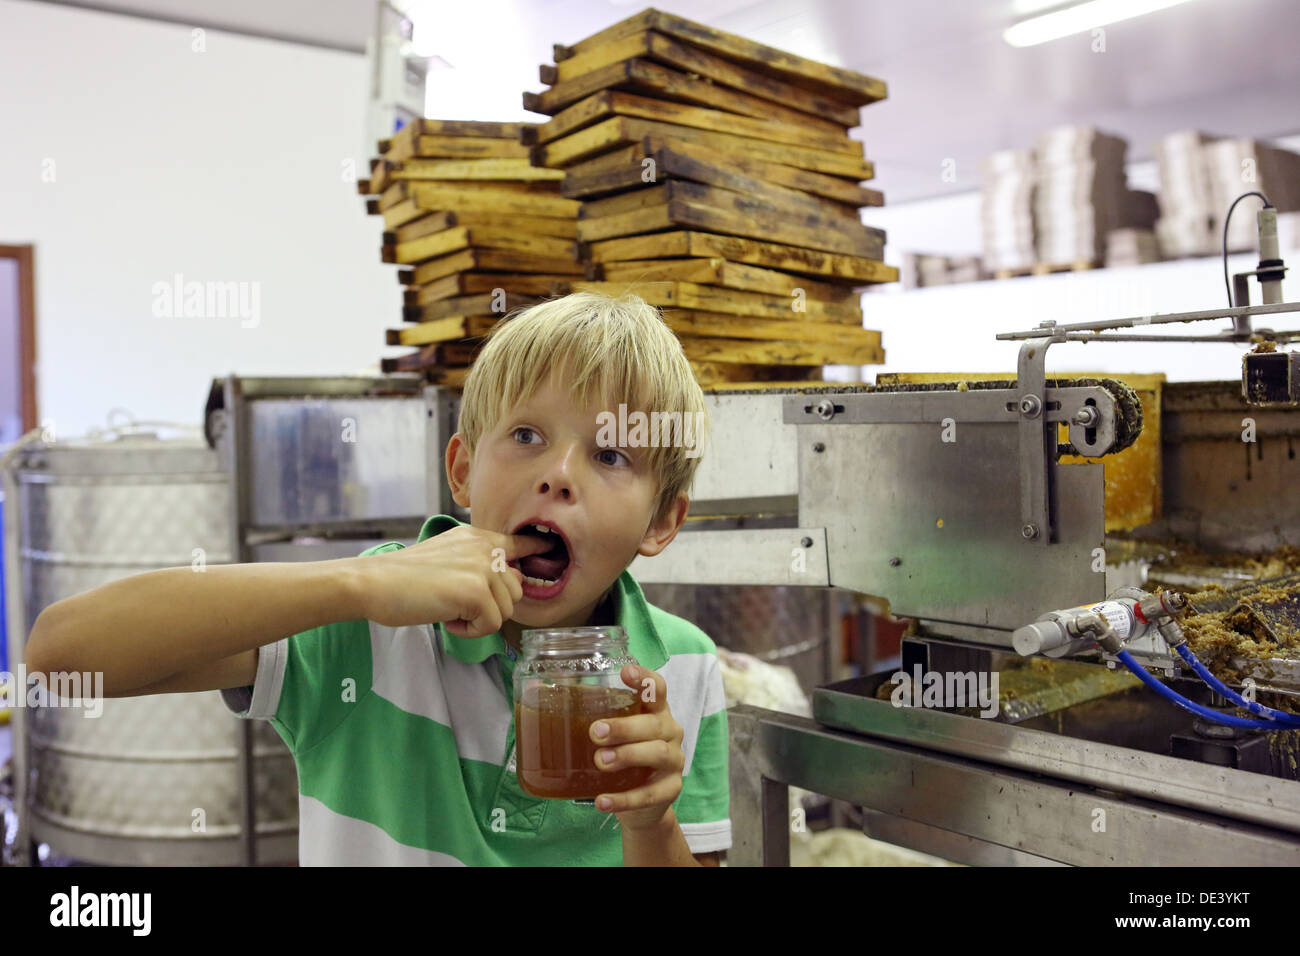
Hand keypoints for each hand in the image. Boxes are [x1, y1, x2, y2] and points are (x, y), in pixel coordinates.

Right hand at [350, 525, 550, 635]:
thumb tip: (515, 579)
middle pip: (515, 591)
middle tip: (455, 604)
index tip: (549, 548)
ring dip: (477, 620)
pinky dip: (468, 631)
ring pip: (505, 611)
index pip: (519, 542)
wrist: (374, 582)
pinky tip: (444, 617)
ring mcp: (483, 568)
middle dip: (491, 606)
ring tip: (446, 608)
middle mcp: (486, 548)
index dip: (535, 549)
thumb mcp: (448, 558)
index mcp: (478, 537)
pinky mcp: (476, 592)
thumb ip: (480, 565)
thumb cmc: (403, 577)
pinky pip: (490, 625)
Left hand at [589, 664, 683, 830]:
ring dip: (627, 756)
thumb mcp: (611, 734)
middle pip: (654, 724)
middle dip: (624, 726)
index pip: (657, 688)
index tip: (625, 672)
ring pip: (656, 753)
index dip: (644, 678)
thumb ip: (584, 712)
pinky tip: (602, 801)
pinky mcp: (670, 790)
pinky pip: (648, 794)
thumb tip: (536, 687)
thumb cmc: (623, 757)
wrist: (642, 804)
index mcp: (655, 711)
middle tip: (595, 731)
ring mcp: (673, 761)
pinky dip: (623, 799)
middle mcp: (669, 732)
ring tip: (600, 761)